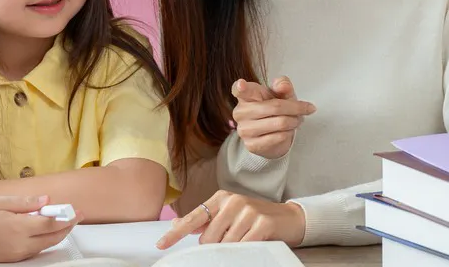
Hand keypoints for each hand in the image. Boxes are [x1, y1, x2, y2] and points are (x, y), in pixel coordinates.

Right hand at [0, 195, 79, 261]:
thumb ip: (25, 203)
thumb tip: (45, 200)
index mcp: (19, 228)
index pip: (53, 223)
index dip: (68, 216)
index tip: (78, 210)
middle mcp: (19, 245)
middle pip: (52, 238)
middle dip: (67, 227)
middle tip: (74, 217)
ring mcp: (13, 255)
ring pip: (43, 247)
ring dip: (55, 235)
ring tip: (60, 222)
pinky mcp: (6, 260)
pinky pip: (31, 253)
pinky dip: (40, 242)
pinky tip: (38, 233)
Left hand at [155, 190, 305, 248]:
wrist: (288, 218)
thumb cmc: (255, 217)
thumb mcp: (229, 214)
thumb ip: (206, 220)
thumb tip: (178, 225)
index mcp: (221, 198)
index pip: (193, 218)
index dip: (176, 233)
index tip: (161, 244)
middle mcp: (232, 201)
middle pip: (208, 239)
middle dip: (216, 246)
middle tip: (232, 239)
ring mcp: (248, 211)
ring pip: (224, 245)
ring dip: (232, 248)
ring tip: (245, 238)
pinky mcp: (262, 223)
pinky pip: (242, 247)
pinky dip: (244, 250)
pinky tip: (252, 241)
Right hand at [231, 76, 314, 158]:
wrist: (273, 135)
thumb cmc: (275, 109)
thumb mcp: (281, 94)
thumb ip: (283, 85)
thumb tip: (282, 86)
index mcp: (245, 95)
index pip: (239, 90)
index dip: (240, 87)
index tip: (242, 85)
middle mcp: (241, 112)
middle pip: (275, 106)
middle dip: (295, 108)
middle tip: (305, 109)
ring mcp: (244, 129)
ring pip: (280, 123)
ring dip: (294, 121)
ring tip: (296, 120)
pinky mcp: (252, 145)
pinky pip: (279, 137)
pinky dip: (289, 133)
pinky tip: (288, 131)